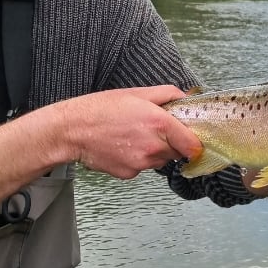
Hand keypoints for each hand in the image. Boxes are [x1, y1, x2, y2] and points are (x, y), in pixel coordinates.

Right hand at [63, 86, 201, 179]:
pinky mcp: (129, 174)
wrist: (72, 130)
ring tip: (134, 135)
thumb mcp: (137, 93)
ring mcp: (141, 164)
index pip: (193, 145)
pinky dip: (139, 158)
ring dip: (155, 151)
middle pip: (178, 152)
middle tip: (155, 128)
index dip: (195, 142)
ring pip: (161, 160)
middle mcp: (153, 147)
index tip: (193, 138)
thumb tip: (185, 96)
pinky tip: (124, 145)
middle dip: (172, 142)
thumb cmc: (101, 109)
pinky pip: (143, 167)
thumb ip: (166, 94)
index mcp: (160, 124)